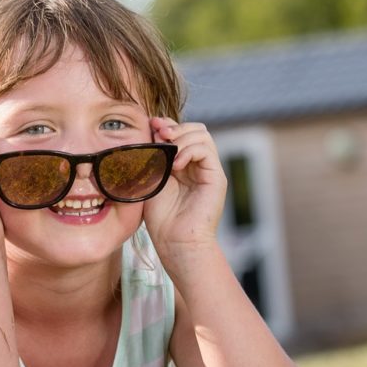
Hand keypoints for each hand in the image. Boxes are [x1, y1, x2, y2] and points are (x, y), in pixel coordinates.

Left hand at [143, 118, 225, 264]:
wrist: (175, 241)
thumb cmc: (160, 217)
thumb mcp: (151, 179)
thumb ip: (154, 156)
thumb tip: (153, 129)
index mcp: (181, 164)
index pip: (180, 131)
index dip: (165, 125)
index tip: (150, 126)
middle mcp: (197, 165)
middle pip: (194, 128)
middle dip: (175, 127)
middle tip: (159, 135)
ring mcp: (208, 170)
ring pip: (202, 134)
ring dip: (182, 137)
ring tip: (167, 151)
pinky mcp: (216, 178)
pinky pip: (206, 149)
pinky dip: (189, 150)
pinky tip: (175, 165)